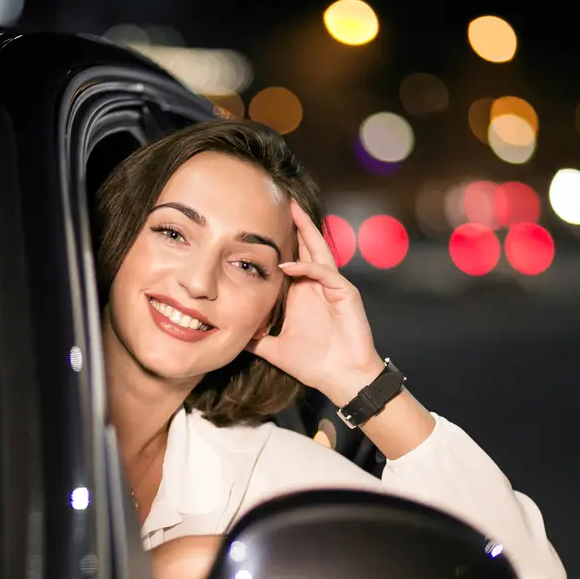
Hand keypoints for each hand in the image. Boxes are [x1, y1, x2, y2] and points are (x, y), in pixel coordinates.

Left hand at [248, 202, 385, 406]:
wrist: (341, 379)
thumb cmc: (314, 364)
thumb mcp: (275, 350)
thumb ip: (256, 341)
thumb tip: (233, 338)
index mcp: (303, 293)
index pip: (292, 258)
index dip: (282, 240)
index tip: (263, 223)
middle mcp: (318, 285)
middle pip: (308, 246)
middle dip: (297, 223)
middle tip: (283, 199)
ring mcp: (333, 287)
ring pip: (320, 251)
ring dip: (307, 231)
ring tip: (293, 211)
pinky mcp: (345, 294)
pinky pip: (325, 273)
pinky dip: (306, 267)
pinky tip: (288, 265)